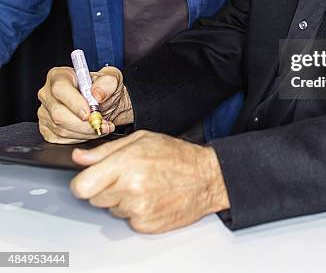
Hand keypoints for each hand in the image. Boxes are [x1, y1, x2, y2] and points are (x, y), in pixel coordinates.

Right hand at [37, 65, 132, 143]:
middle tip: (101, 124)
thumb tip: (97, 94)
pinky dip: (80, 138)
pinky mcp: (47, 129)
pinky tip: (90, 131)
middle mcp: (48, 94)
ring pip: (61, 129)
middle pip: (58, 114)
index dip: (75, 103)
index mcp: (59, 76)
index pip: (60, 89)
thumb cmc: (104, 89)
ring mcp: (45, 113)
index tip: (89, 113)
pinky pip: (61, 139)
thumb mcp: (112, 78)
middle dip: (83, 124)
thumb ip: (107, 83)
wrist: (106, 104)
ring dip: (85, 132)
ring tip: (101, 126)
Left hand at [70, 130, 229, 232]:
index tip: (88, 180)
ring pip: (110, 209)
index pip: (82, 186)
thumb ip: (105, 151)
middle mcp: (130, 188)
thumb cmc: (176, 155)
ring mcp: (137, 209)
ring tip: (143, 185)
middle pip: (94, 198)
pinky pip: (126, 220)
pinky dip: (135, 211)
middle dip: (105, 188)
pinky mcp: (145, 224)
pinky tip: (151, 197)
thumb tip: (79, 158)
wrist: (205, 177)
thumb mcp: (141, 140)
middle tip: (126, 177)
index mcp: (126, 163)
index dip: (82, 183)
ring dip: (121, 199)